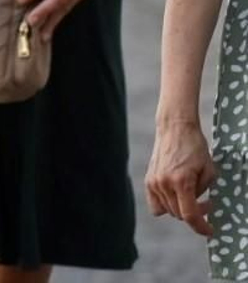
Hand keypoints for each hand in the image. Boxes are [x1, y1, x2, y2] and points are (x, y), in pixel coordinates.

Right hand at [146, 116, 217, 236]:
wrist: (175, 128)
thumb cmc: (195, 147)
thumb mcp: (209, 171)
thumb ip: (203, 192)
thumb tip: (198, 206)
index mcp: (181, 181)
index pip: (189, 215)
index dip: (201, 227)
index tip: (209, 231)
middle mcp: (164, 183)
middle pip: (179, 214)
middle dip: (195, 214)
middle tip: (207, 203)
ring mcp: (154, 182)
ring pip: (168, 210)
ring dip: (181, 208)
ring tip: (191, 196)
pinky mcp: (148, 179)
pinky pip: (156, 204)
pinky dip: (167, 205)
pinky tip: (176, 196)